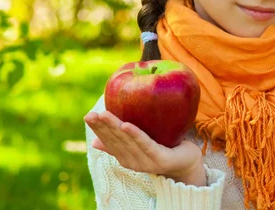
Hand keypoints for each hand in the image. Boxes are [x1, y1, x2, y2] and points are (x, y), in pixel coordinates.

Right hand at [84, 111, 203, 183]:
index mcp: (125, 157)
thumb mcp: (139, 144)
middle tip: (91, 114)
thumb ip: (119, 142)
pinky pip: (146, 144)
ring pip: (127, 141)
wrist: (187, 161)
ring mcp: (146, 161)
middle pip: (116, 140)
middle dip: (102, 126)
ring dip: (114, 127)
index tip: (88, 116)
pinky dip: (135, 134)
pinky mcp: (159, 158)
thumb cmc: (162, 148)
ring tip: (104, 114)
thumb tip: (94, 141)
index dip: (98, 129)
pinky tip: (125, 124)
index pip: (108, 141)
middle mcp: (133, 161)